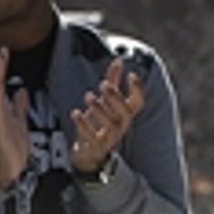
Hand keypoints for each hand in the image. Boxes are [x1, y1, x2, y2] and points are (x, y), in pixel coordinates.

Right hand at [0, 47, 30, 188]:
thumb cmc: (13, 148)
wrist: (12, 169)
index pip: (0, 84)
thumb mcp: (20, 120)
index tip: (6, 53)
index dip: (2, 68)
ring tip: (1, 59)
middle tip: (2, 51)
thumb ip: (19, 106)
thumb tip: (21, 91)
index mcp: (2, 109)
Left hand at [71, 57, 143, 173]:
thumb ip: (112, 82)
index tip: (132, 74)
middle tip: (103, 84)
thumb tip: (119, 60)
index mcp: (125, 114)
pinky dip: (84, 125)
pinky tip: (75, 113)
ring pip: (111, 125)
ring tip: (88, 96)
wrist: (89, 153)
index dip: (138, 90)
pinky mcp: (96, 146)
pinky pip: (92, 137)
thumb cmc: (99, 123)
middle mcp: (121, 125)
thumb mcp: (106, 102)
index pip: (139, 103)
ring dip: (100, 109)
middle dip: (115, 98)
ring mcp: (110, 137)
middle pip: (125, 112)